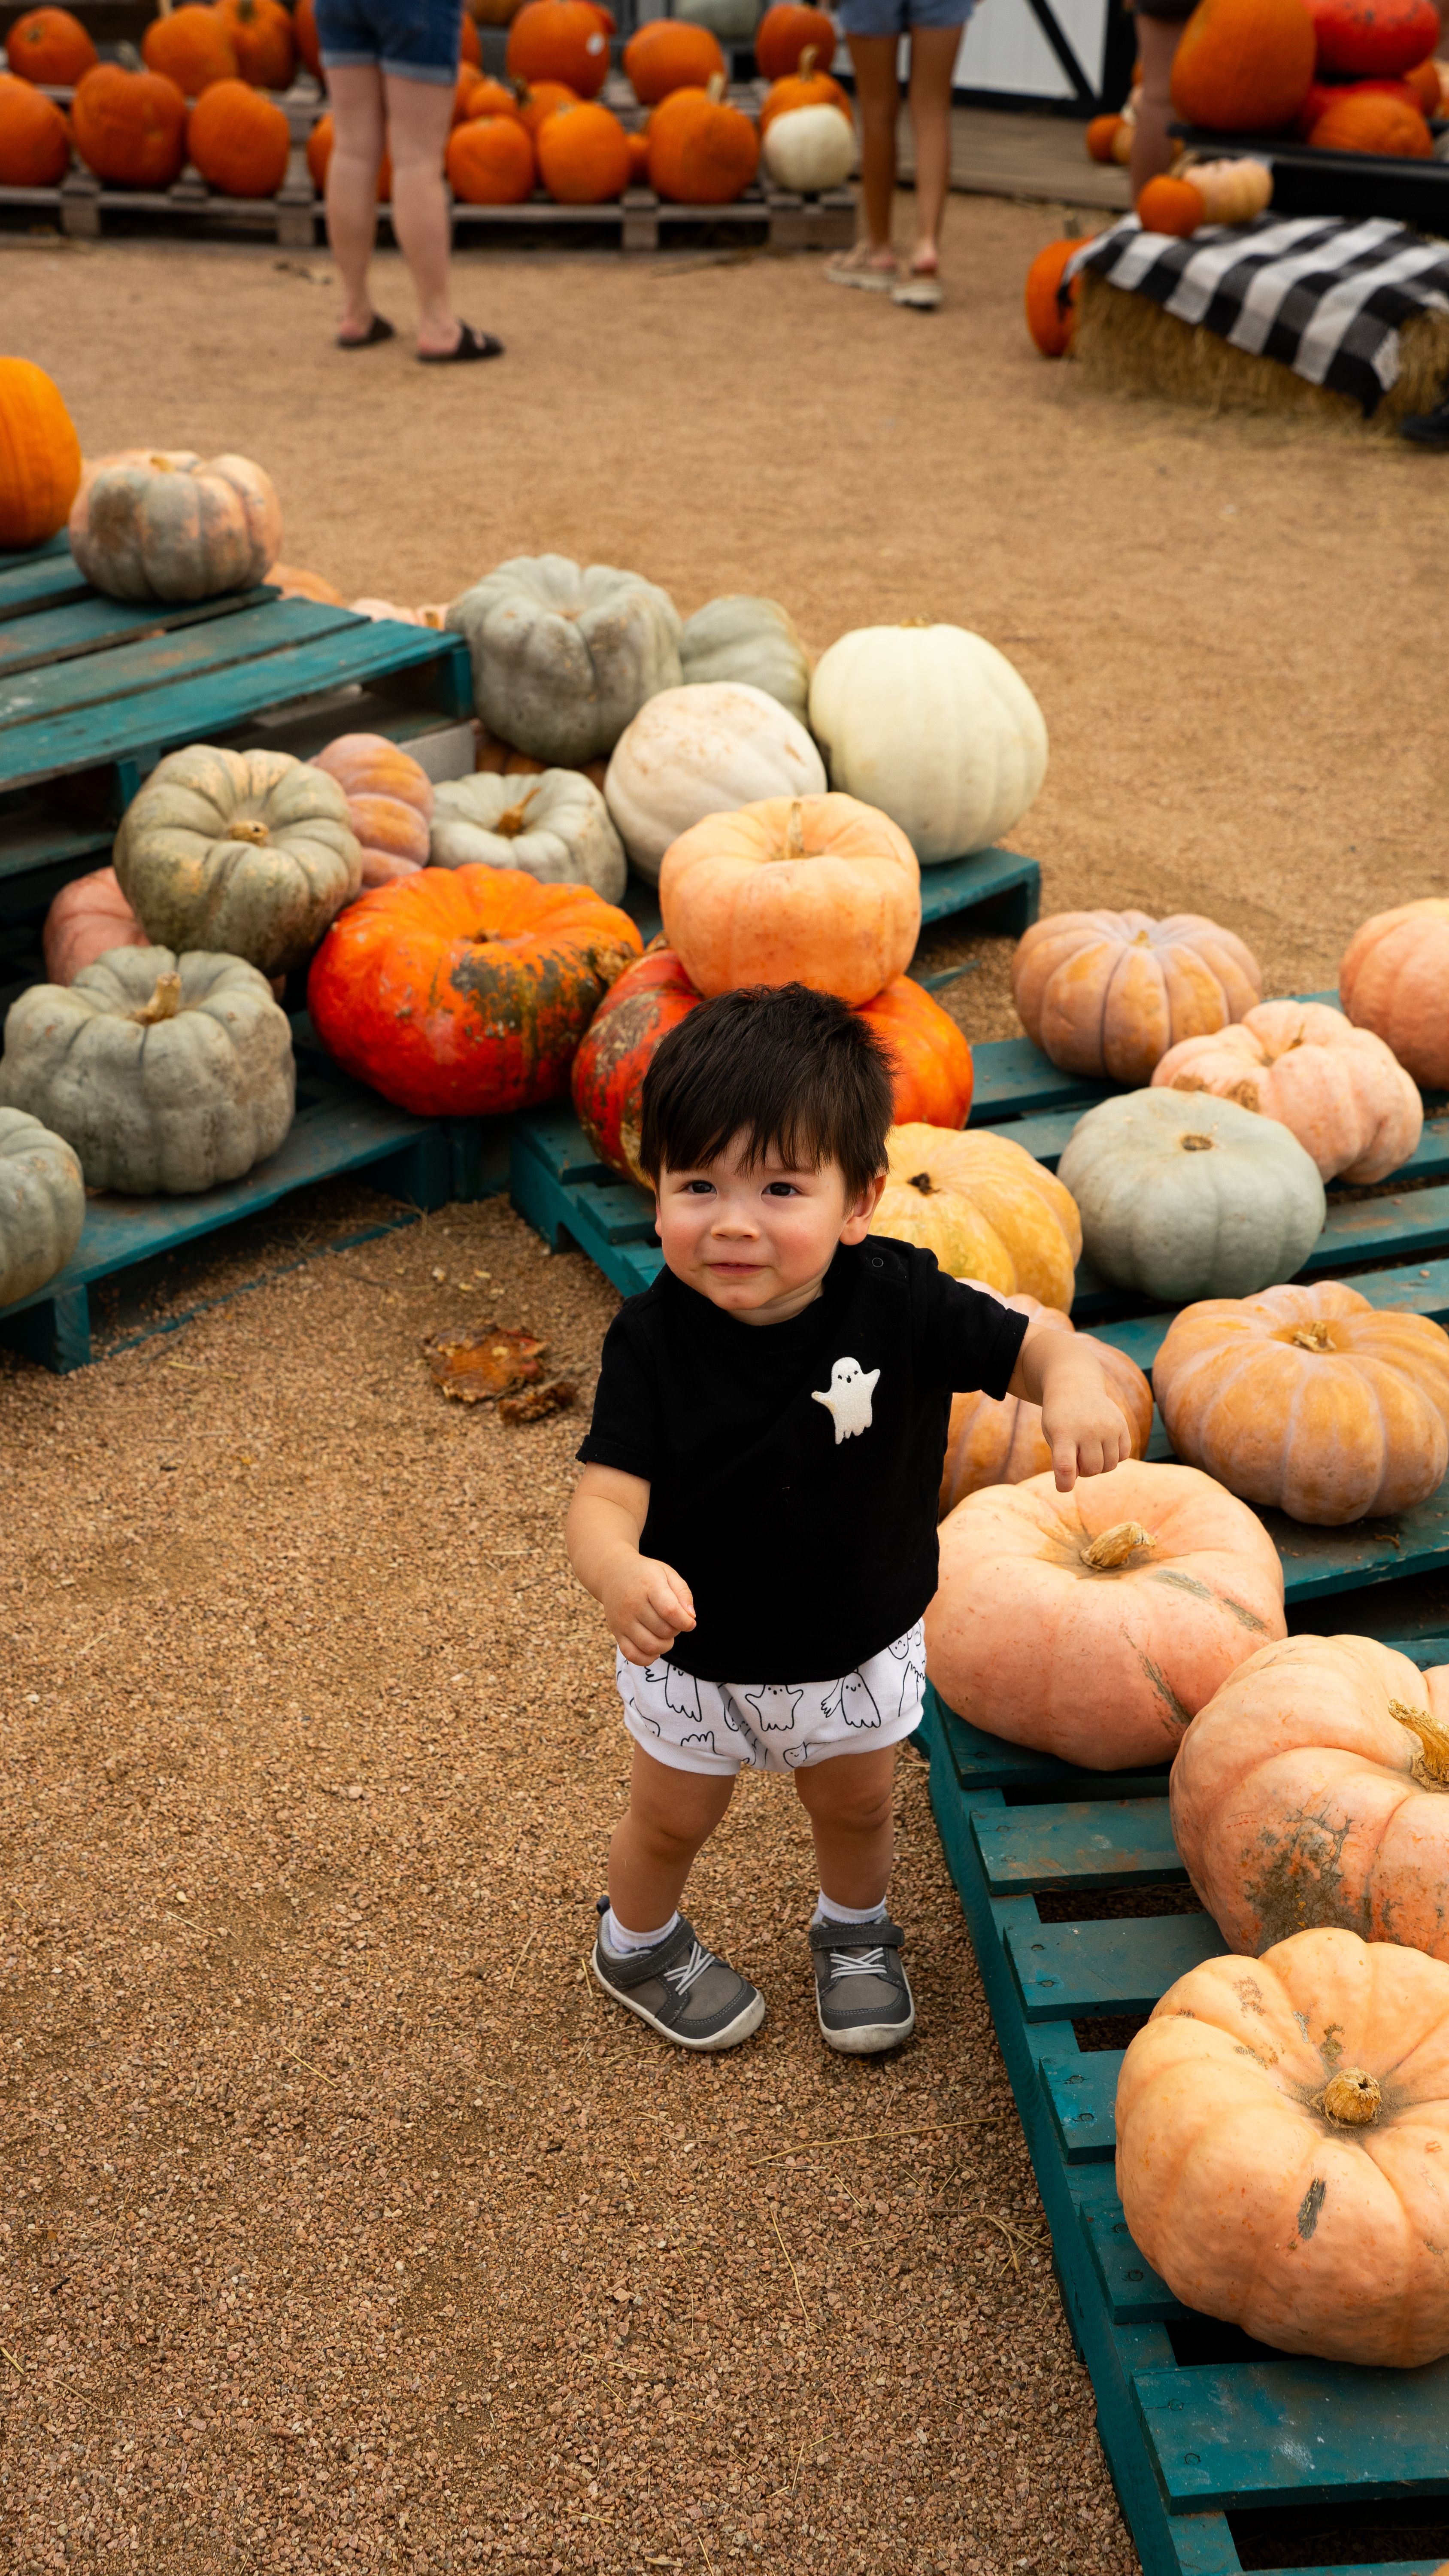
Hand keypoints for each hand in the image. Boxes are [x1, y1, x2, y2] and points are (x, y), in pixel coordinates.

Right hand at [601, 1551, 696, 1664]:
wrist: (613, 1574)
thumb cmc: (646, 1575)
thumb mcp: (667, 1573)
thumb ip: (683, 1593)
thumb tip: (691, 1617)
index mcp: (649, 1585)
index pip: (670, 1611)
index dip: (686, 1622)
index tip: (690, 1622)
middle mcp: (633, 1604)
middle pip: (663, 1630)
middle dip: (676, 1631)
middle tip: (674, 1623)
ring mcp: (623, 1620)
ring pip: (650, 1646)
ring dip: (665, 1646)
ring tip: (665, 1635)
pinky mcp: (616, 1633)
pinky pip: (632, 1655)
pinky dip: (647, 1658)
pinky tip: (653, 1648)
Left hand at [1039, 1353, 1134, 1491]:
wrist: (1075, 1386)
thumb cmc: (1060, 1418)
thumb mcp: (1052, 1435)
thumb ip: (1063, 1460)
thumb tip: (1076, 1480)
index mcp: (1063, 1433)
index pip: (1065, 1466)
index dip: (1065, 1483)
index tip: (1064, 1486)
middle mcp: (1088, 1430)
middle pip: (1091, 1470)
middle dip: (1083, 1470)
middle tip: (1076, 1456)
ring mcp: (1108, 1427)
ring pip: (1109, 1466)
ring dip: (1098, 1465)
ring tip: (1089, 1449)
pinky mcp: (1122, 1425)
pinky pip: (1123, 1456)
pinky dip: (1113, 1456)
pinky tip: (1102, 1443)